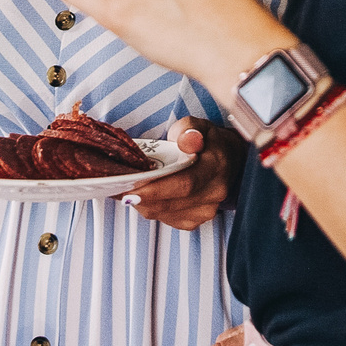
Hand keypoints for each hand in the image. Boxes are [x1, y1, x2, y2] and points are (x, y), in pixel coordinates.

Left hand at [125, 118, 243, 229]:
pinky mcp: (196, 220)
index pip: (185, 183)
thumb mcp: (199, 125)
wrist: (227, 160)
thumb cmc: (208, 141)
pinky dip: (150, 209)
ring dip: (142, 204)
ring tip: (125, 189)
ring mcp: (207, 210)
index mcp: (216, 166)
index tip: (132, 187)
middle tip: (118, 188)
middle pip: (171, 202)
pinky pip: (166, 219)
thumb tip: (187, 141)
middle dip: (141, 197)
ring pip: (165, 214)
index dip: (157, 189)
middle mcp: (214, 192)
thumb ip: (189, 129)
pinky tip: (142, 197)